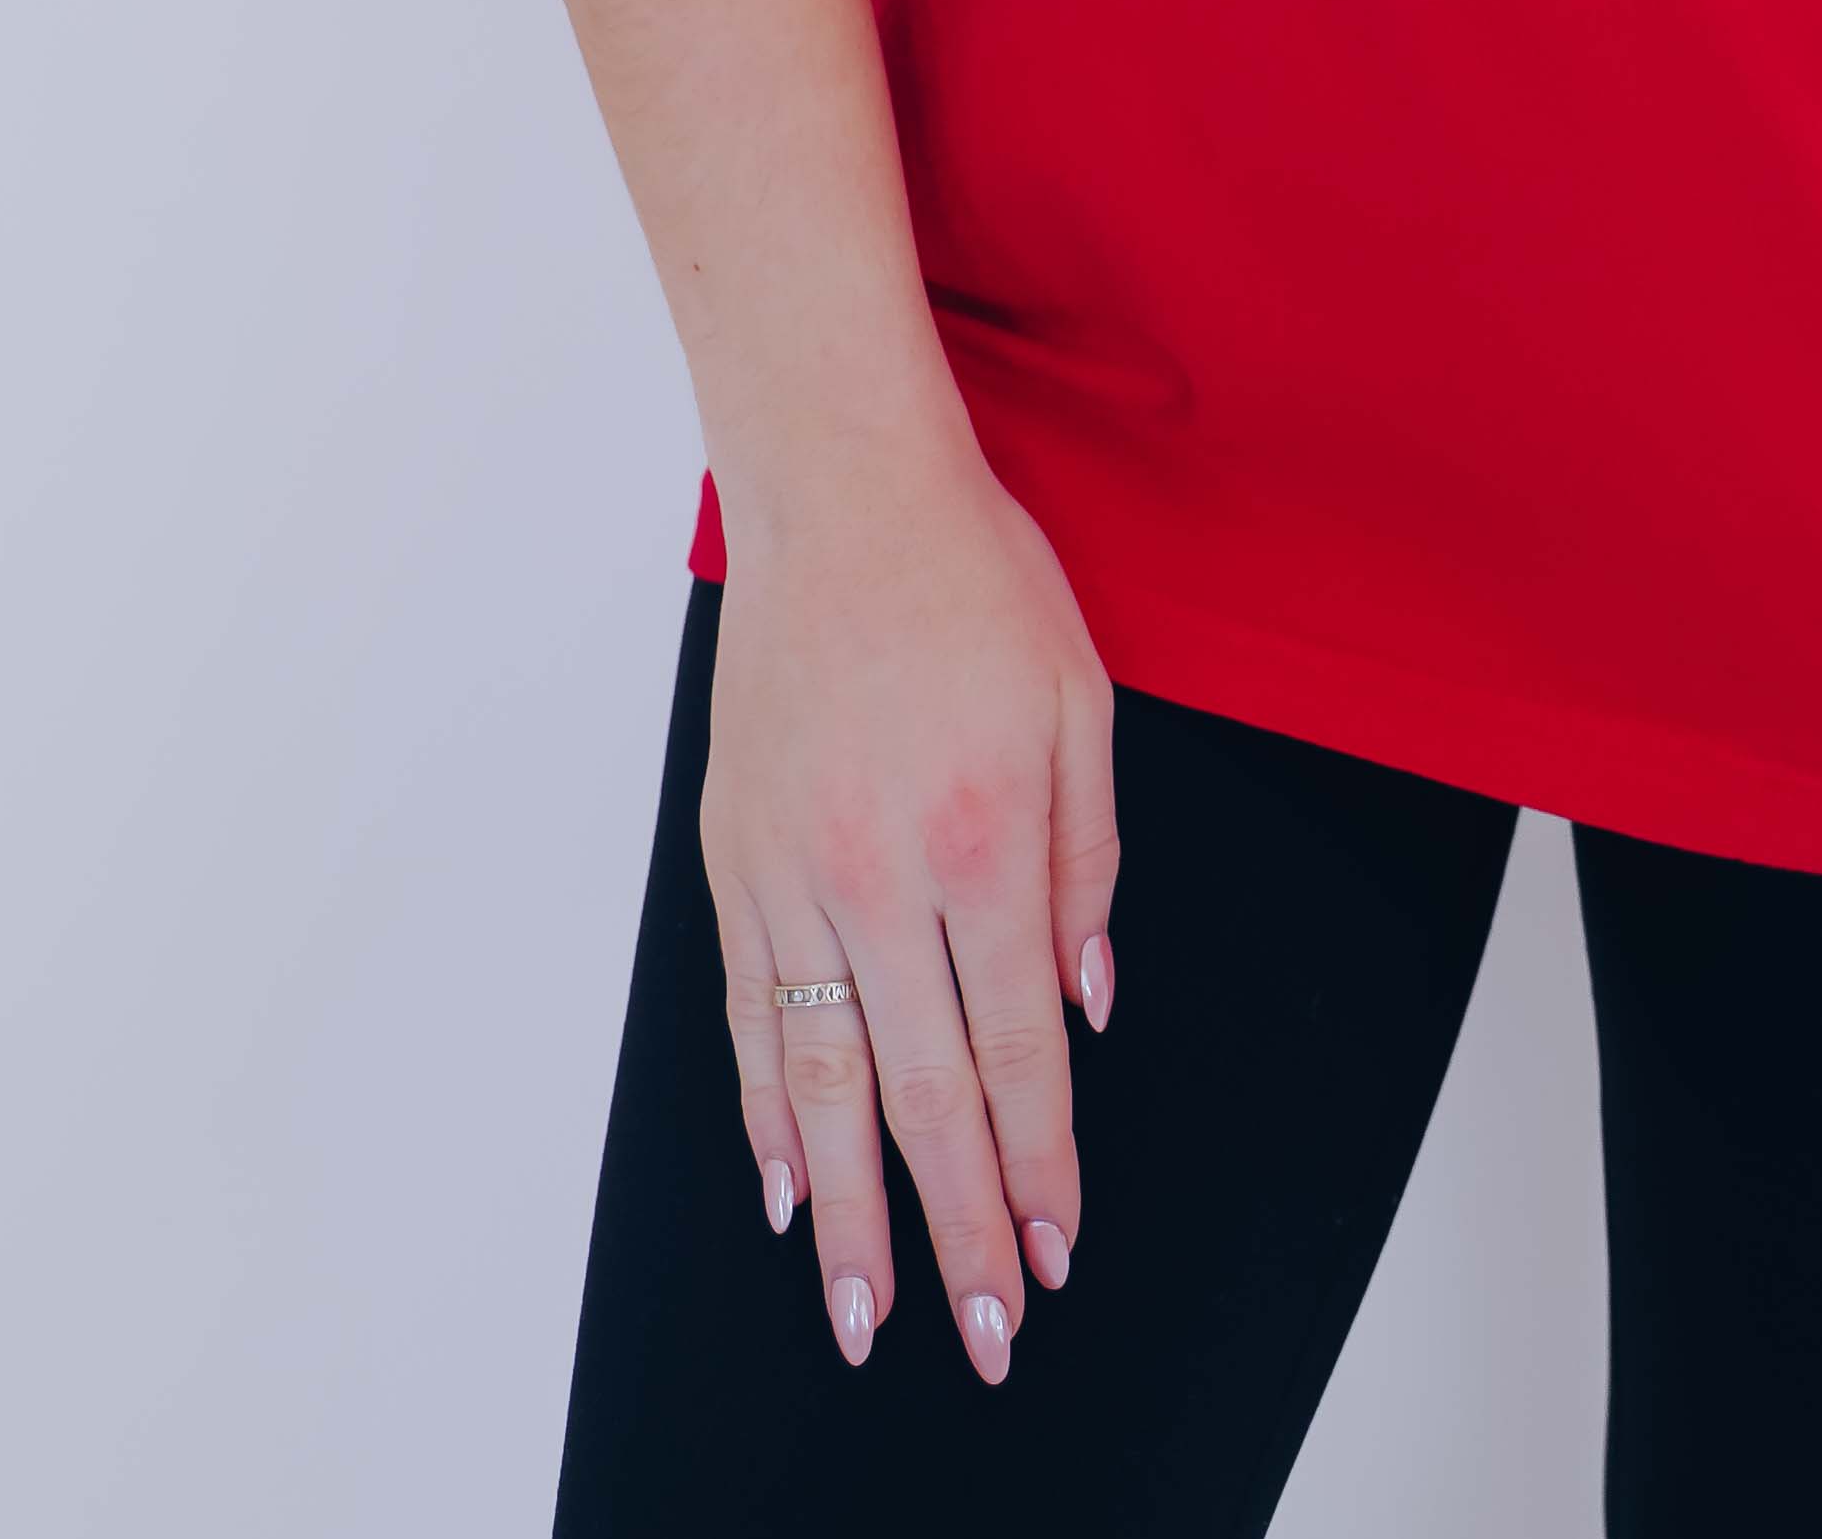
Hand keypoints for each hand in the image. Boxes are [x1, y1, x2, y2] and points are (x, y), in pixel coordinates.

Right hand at [699, 438, 1121, 1378]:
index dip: (1038, 1163)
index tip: (1053, 1251)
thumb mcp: (1080, 702)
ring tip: (867, 1314)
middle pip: (919, 1093)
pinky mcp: (734, 855)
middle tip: (977, 1333)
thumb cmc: (972, 578)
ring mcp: (791, 870)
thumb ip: (1086, 863)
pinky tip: (788, 1189)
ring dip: (849, 1214)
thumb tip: (1084, 1003)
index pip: (1016, 1048)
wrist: (840, 488)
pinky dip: (764, 1112)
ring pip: (817, 1081)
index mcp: (980, 837)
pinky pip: (749, 1014)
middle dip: (954, 1228)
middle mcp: (876, 872)